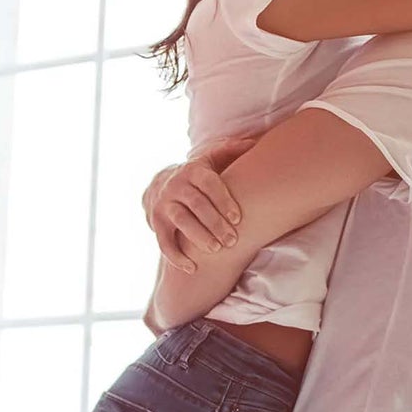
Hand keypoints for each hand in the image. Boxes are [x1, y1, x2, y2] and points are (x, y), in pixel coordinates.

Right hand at [144, 137, 249, 272]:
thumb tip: (255, 143)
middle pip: (195, 205)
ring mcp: (163, 205)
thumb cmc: (198, 175)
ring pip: (179, 221)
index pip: (208, 184)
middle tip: (232, 240)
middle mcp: (175, 186)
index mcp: (193, 170)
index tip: (238, 218)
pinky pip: (164, 242)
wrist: (160, 184)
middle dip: (214, 223)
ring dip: (197, 237)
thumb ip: (231, 151)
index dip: (222, 200)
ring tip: (216, 250)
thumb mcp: (211, 159)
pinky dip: (176, 257)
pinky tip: (192, 268)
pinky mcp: (156, 223)